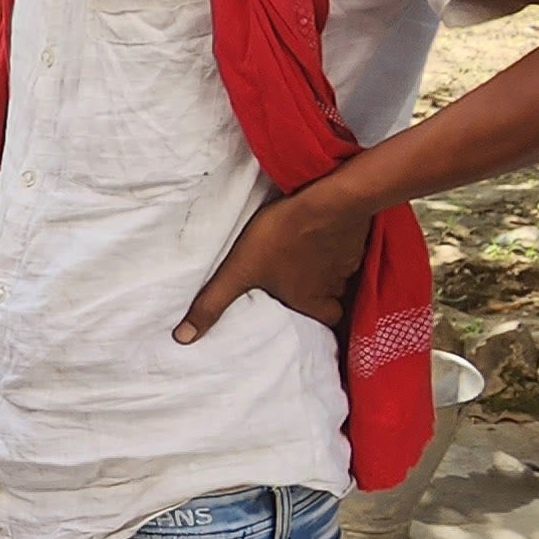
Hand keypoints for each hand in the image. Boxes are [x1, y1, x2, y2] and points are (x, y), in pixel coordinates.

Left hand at [174, 182, 375, 342]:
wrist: (326, 199)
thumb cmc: (282, 236)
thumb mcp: (238, 270)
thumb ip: (213, 304)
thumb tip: (183, 338)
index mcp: (311, 300)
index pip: (326, 320)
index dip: (318, 316)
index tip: (306, 311)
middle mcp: (335, 284)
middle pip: (334, 297)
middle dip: (323, 292)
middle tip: (307, 281)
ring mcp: (349, 258)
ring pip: (341, 270)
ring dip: (327, 264)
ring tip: (310, 253)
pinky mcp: (356, 233)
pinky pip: (349, 244)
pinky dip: (337, 241)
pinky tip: (323, 230)